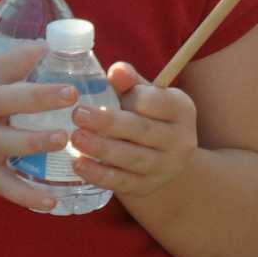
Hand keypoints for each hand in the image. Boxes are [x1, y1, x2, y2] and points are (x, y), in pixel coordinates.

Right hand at [0, 45, 79, 212]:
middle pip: (12, 100)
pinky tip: (51, 201)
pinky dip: (26, 196)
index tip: (60, 48)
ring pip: (10, 142)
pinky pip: (4, 186)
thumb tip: (38, 41)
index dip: (35, 54)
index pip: (10, 62)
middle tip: (71, 94)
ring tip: (63, 139)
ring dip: (37, 142)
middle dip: (42, 96)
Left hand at [70, 62, 196, 199]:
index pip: (156, 101)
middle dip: (108, 123)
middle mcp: (180, 139)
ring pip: (131, 158)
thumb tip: (116, 70)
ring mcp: (165, 166)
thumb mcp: (147, 97)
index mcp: (182, 109)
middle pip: (142, 130)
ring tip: (75, 138)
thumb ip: (131, 83)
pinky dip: (98, 174)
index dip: (130, 97)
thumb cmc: (148, 118)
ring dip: (101, 148)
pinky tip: (78, 165)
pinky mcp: (147, 186)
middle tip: (78, 114)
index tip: (104, 92)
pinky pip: (121, 181)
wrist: (165, 160)